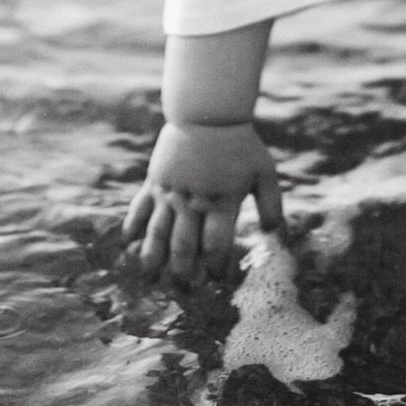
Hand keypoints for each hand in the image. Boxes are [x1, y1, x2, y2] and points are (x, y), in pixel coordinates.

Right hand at [124, 122, 285, 283]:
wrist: (208, 114)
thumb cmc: (241, 145)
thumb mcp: (264, 173)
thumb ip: (272, 205)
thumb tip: (277, 236)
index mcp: (221, 202)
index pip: (215, 245)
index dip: (216, 268)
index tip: (218, 281)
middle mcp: (192, 201)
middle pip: (183, 246)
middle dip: (182, 273)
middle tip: (184, 291)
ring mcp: (170, 193)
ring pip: (157, 233)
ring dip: (152, 259)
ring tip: (150, 280)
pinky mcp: (154, 182)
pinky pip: (139, 209)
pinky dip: (132, 227)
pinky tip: (127, 245)